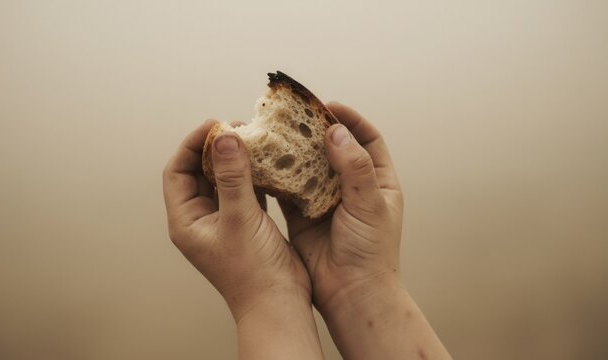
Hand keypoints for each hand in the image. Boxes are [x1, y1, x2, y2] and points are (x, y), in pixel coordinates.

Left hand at [162, 120, 310, 320]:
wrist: (279, 303)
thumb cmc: (253, 272)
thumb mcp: (240, 219)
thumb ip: (233, 177)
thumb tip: (224, 136)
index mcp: (186, 221)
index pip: (177, 171)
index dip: (191, 144)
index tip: (214, 125)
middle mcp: (200, 220)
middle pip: (198, 173)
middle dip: (214, 149)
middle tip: (236, 129)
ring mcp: (222, 222)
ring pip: (222, 181)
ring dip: (233, 161)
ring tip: (251, 141)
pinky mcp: (244, 224)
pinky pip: (242, 191)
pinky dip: (251, 176)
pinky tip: (266, 164)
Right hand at [278, 102, 403, 312]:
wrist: (351, 294)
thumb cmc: (371, 252)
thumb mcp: (369, 204)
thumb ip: (355, 168)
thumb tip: (336, 131)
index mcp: (377, 181)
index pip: (367, 138)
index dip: (349, 119)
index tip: (327, 106)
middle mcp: (350, 188)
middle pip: (332, 149)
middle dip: (314, 131)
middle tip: (293, 116)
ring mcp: (325, 201)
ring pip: (307, 167)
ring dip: (293, 152)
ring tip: (274, 135)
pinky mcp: (302, 215)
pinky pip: (287, 190)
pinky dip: (277, 178)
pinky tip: (263, 165)